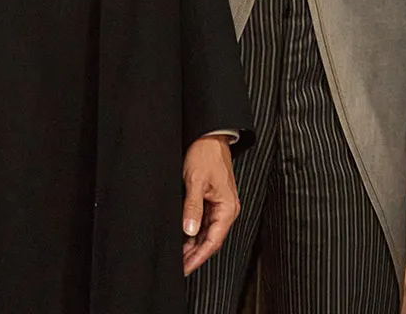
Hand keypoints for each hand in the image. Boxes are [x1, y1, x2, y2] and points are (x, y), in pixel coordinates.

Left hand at [182, 135, 238, 272]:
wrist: (210, 137)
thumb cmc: (206, 155)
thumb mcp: (196, 181)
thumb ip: (193, 207)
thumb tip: (189, 230)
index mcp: (227, 207)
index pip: (213, 241)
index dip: (199, 257)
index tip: (186, 268)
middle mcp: (227, 209)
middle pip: (211, 240)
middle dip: (195, 255)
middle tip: (178, 267)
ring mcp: (220, 206)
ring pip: (207, 233)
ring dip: (193, 245)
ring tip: (178, 257)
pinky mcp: (213, 201)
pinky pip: (205, 223)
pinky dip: (194, 233)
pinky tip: (183, 239)